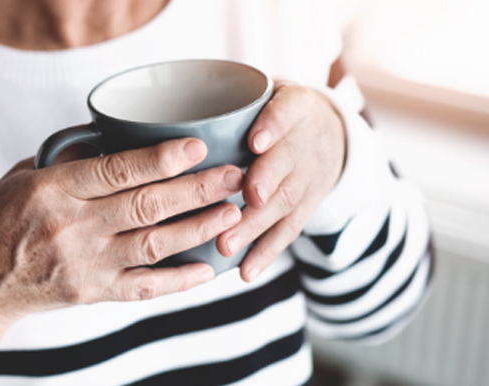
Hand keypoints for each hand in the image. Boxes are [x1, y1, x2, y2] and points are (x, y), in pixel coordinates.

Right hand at [0, 138, 242, 325]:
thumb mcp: (23, 177)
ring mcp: (85, 264)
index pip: (117, 170)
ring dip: (198, 229)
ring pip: (153, 245)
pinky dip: (178, 281)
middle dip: (197, 190)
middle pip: (147, 205)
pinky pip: (144, 288)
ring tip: (232, 213)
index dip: (163, 158)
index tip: (199, 147)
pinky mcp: (93, 292)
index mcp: (54, 190)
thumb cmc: (0, 221)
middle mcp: (72, 227)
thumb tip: (114, 140)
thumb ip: (70, 161)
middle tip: (234, 176)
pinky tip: (207, 269)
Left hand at [217, 79, 345, 281]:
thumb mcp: (268, 90)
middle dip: (265, 182)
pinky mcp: (306, 205)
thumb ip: (232, 99)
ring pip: (285, 202)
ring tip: (227, 244)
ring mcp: (310, 176)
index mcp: (295, 105)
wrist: (330, 133)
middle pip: (288, 162)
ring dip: (257, 226)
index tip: (256, 141)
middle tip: (245, 199)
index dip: (275, 125)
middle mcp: (306, 142)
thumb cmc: (278, 112)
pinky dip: (267, 252)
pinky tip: (247, 270)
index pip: (289, 110)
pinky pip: (289, 231)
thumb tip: (160, 111)